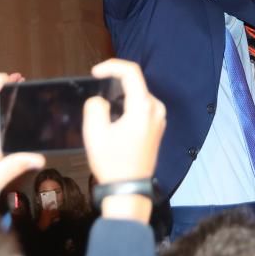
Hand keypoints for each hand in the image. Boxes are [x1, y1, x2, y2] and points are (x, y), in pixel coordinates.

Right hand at [82, 59, 165, 221]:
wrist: (129, 189)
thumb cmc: (112, 162)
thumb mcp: (95, 133)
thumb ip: (95, 107)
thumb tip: (100, 100)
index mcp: (143, 106)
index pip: (131, 72)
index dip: (111, 66)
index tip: (95, 73)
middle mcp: (156, 108)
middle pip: (135, 83)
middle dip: (114, 85)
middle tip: (96, 96)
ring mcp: (160, 117)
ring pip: (138, 95)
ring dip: (120, 97)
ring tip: (105, 113)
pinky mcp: (158, 126)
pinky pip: (142, 107)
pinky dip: (128, 106)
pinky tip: (116, 122)